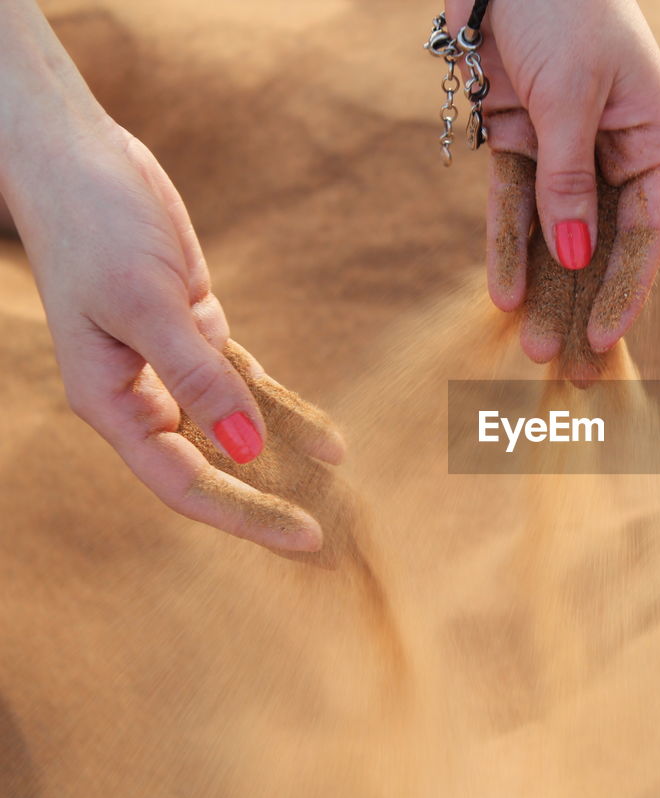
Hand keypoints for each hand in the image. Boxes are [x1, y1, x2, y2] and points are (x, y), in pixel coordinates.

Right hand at [9, 120, 343, 551]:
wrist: (79, 156)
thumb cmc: (93, 224)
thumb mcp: (145, 303)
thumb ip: (196, 375)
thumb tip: (244, 446)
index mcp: (111, 402)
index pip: (183, 481)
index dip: (243, 513)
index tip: (302, 536)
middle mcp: (141, 394)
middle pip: (213, 467)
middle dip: (266, 502)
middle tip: (325, 538)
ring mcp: (173, 365)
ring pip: (237, 429)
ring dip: (285, 461)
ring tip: (339, 495)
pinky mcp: (198, 331)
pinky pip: (249, 384)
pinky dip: (286, 410)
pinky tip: (328, 441)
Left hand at [444, 0, 659, 363]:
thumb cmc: (563, 7)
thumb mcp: (571, 96)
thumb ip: (568, 180)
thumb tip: (570, 259)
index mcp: (652, 137)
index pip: (646, 232)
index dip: (626, 289)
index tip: (604, 339)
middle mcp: (612, 150)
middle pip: (600, 243)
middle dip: (581, 304)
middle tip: (567, 365)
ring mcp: (563, 147)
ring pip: (554, 232)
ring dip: (543, 286)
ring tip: (531, 344)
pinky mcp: (517, 136)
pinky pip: (513, 201)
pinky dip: (507, 241)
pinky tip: (503, 290)